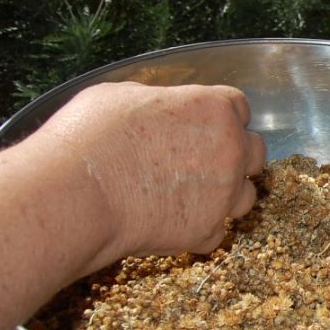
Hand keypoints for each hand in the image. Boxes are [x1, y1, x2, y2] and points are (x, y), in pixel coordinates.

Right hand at [37, 82, 264, 262]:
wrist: (75, 194)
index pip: (238, 108)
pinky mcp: (207, 231)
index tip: (205, 127)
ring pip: (245, 196)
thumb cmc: (89, 137)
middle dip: (235, 155)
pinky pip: (215, 233)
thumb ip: (155, 101)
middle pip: (254, 151)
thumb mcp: (120, 96)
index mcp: (214, 108)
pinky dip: (198, 230)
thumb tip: (156, 107)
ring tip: (189, 198)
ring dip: (224, 196)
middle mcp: (230, 149)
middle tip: (204, 163)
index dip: (221, 117)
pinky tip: (170, 223)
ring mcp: (224, 193)